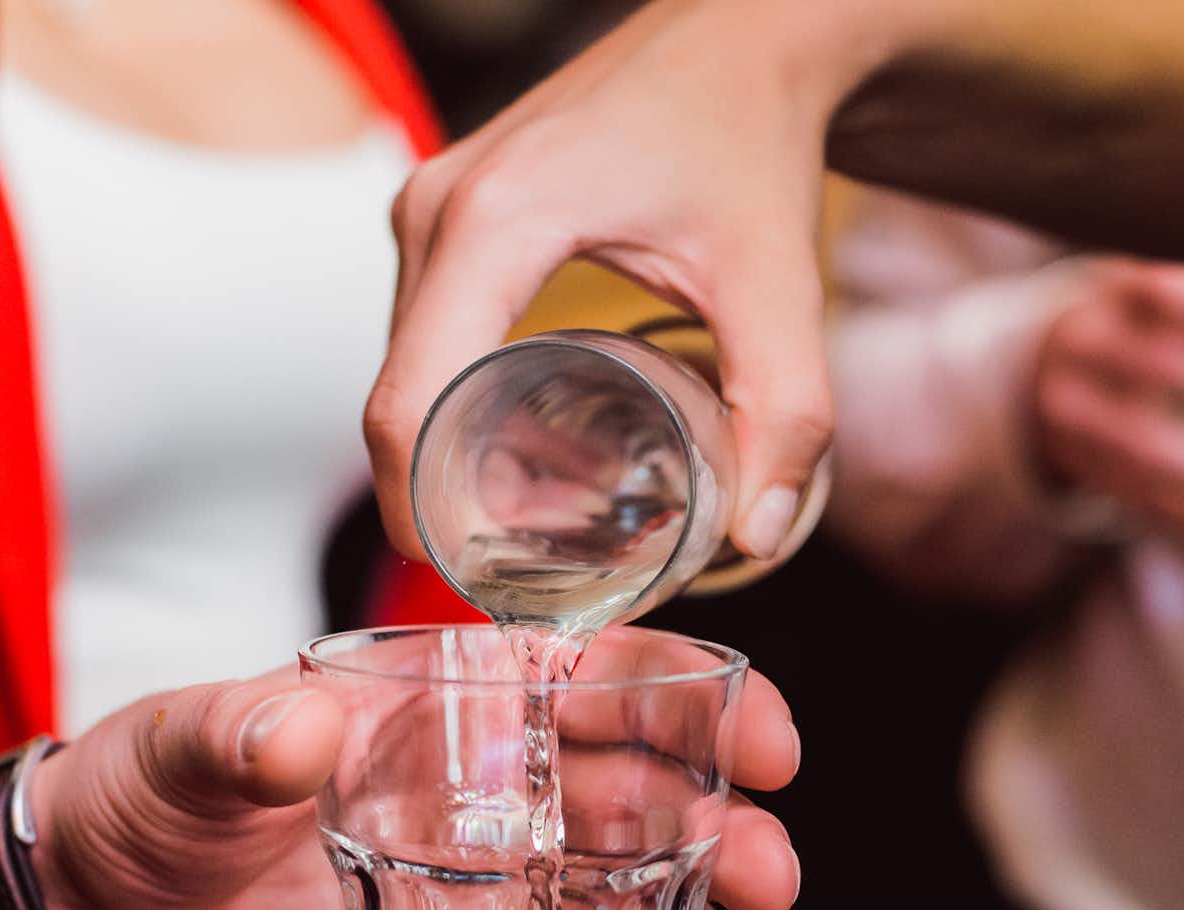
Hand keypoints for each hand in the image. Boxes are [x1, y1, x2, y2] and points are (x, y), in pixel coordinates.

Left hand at [26, 664, 801, 909]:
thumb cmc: (131, 798)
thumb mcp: (176, 751)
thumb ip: (236, 737)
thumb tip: (302, 732)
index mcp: (434, 703)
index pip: (582, 677)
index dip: (685, 695)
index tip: (761, 735)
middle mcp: (473, 789)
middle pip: (631, 792)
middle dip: (719, 825)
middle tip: (768, 873)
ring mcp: (466, 887)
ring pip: (614, 896)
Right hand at [366, 0, 890, 566]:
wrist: (738, 40)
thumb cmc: (748, 138)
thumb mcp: (779, 281)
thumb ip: (785, 410)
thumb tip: (760, 533)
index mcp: (497, 221)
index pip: (411, 399)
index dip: (423, 511)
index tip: (475, 581)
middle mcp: (438, 207)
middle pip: (398, 397)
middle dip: (442, 498)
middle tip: (521, 571)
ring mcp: (428, 205)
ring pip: (403, 369)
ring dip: (445, 453)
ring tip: (531, 519)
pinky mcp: (440, 212)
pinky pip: (420, 331)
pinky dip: (453, 400)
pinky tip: (517, 448)